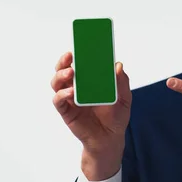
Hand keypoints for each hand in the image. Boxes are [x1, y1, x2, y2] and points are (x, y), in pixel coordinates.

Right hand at [51, 52, 131, 179]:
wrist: (110, 139)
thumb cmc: (116, 117)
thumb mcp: (124, 98)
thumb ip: (121, 82)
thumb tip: (118, 65)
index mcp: (90, 80)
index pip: (81, 62)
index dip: (78, 52)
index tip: (80, 42)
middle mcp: (77, 86)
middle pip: (64, 69)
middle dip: (64, 60)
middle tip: (70, 55)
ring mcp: (70, 98)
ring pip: (57, 82)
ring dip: (61, 75)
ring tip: (70, 72)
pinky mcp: (66, 111)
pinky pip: (58, 101)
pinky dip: (61, 94)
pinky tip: (70, 92)